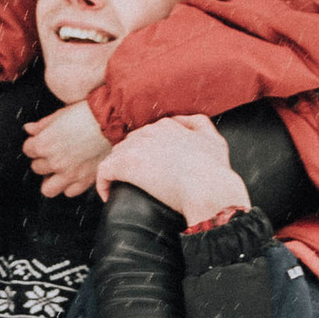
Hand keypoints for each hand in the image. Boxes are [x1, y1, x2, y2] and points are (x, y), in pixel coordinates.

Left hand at [23, 100, 113, 198]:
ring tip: (58, 171)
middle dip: (43, 160)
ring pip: (48, 189)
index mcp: (45, 144)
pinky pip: (70, 192)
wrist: (113, 121)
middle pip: (37, 168)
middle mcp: (55, 162)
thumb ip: (41, 125)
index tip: (39, 142)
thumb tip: (29, 129)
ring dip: (51, 179)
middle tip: (51, 154)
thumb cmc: (88, 114)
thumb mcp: (60, 114)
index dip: (34, 144)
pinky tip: (73, 175)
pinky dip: (70, 185)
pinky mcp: (86, 180)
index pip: (27, 150)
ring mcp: (70, 174)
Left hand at [100, 113, 250, 226]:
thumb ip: (199, 124)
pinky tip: (108, 195)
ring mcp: (136, 147)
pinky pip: (104, 172)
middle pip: (129, 143)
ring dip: (117, 171)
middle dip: (130, 160)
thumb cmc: (214, 170)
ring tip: (122, 187)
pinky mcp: (126, 165)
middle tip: (135, 180)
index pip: (146, 134)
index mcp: (167, 125)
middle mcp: (149, 132)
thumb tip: (183, 122)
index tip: (148, 167)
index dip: (144, 151)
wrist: (209, 188)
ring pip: (116, 156)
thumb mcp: (214, 139)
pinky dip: (103, 184)